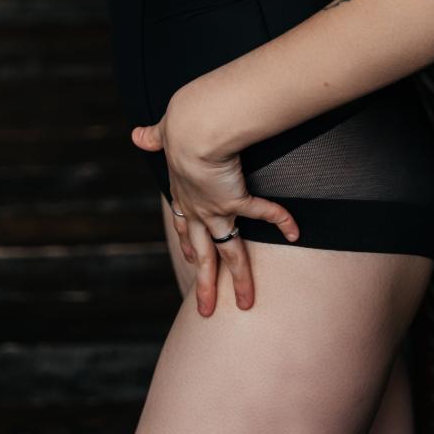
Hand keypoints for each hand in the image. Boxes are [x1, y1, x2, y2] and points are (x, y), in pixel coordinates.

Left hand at [131, 85, 299, 315]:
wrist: (191, 128)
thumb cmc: (179, 124)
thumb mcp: (164, 131)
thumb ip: (154, 135)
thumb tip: (138, 135)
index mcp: (181, 190)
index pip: (183, 223)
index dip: (188, 242)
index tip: (191, 259)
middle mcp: (197, 206)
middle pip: (202, 253)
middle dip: (205, 283)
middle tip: (205, 309)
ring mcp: (215, 208)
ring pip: (228, 252)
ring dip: (239, 279)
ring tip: (245, 303)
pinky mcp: (234, 199)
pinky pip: (262, 213)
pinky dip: (280, 220)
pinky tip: (295, 231)